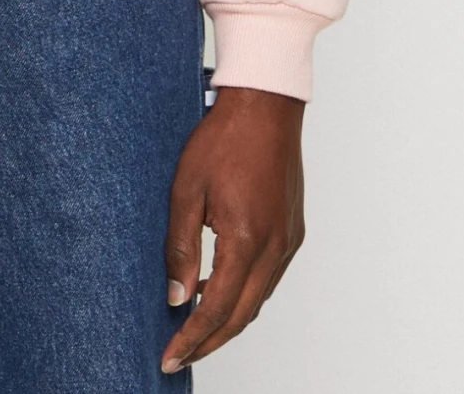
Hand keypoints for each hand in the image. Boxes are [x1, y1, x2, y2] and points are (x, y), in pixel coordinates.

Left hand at [159, 85, 305, 374]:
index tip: (170, 357)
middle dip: (210, 341)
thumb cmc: (223, 138)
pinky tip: (220, 288)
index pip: (217, 309)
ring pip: (258, 299)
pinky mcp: (293, 230)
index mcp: (246, 240)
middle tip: (180, 355)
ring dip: (228, 319)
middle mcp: (274, 248)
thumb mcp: (186, 189)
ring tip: (195, 328)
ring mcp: (288, 240)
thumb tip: (176, 297)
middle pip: (242, 315)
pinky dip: (244, 293)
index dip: (192, 338)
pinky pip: (268, 277)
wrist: (265, 105)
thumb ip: (180, 246)